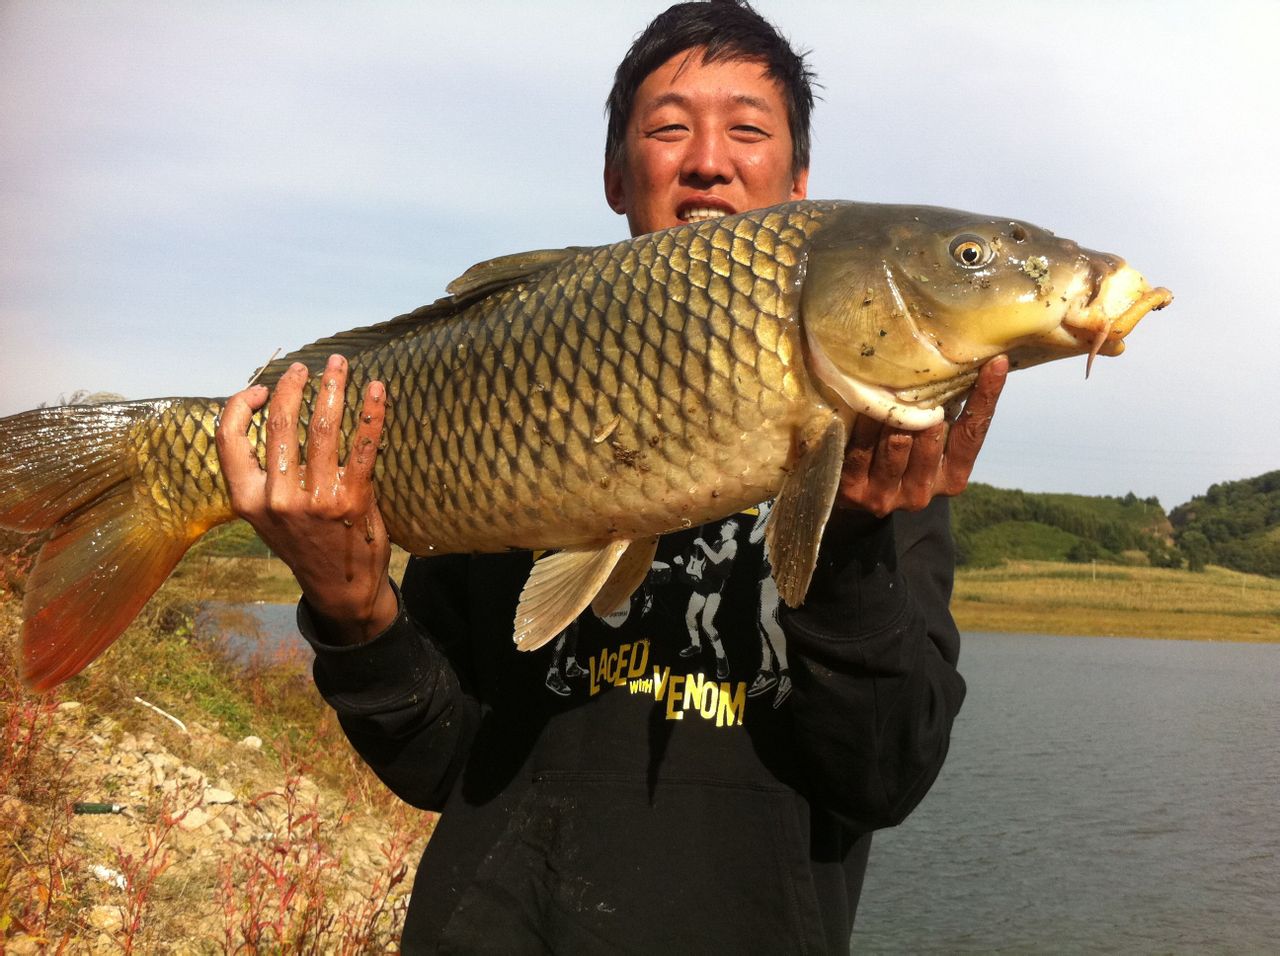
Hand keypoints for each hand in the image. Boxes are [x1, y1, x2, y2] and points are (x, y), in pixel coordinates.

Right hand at [215, 355, 396, 643]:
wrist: (339, 588)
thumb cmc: (304, 542)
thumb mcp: (267, 516)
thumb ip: (265, 475)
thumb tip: (274, 417)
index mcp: (248, 500)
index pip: (228, 439)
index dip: (239, 405)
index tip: (260, 388)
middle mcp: (278, 499)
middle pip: (279, 424)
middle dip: (292, 386)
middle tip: (305, 367)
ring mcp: (316, 500)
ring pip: (321, 427)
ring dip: (332, 388)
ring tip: (339, 365)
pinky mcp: (353, 500)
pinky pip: (363, 446)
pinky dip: (372, 412)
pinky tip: (378, 390)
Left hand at [835, 355, 1007, 516]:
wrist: (850, 495)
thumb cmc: (898, 455)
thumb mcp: (927, 440)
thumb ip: (945, 417)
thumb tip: (966, 367)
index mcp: (952, 477)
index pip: (972, 433)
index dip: (985, 397)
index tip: (996, 362)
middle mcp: (924, 492)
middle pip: (931, 435)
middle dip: (922, 404)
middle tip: (914, 375)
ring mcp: (890, 496)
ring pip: (897, 440)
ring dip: (890, 412)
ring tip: (884, 389)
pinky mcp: (857, 492)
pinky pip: (864, 447)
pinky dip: (864, 423)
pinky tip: (861, 407)